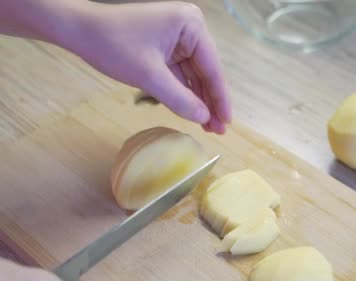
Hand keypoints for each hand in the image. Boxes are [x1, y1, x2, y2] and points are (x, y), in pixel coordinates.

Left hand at [65, 1, 230, 133]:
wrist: (78, 30)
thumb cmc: (112, 45)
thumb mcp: (149, 76)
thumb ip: (180, 99)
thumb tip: (204, 118)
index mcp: (191, 25)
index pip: (212, 68)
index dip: (220, 98)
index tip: (227, 122)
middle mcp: (190, 29)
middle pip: (206, 73)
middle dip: (210, 102)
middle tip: (218, 131)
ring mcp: (178, 38)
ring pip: (194, 76)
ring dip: (199, 101)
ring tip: (208, 127)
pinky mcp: (166, 47)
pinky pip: (181, 75)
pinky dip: (185, 93)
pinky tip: (193, 113)